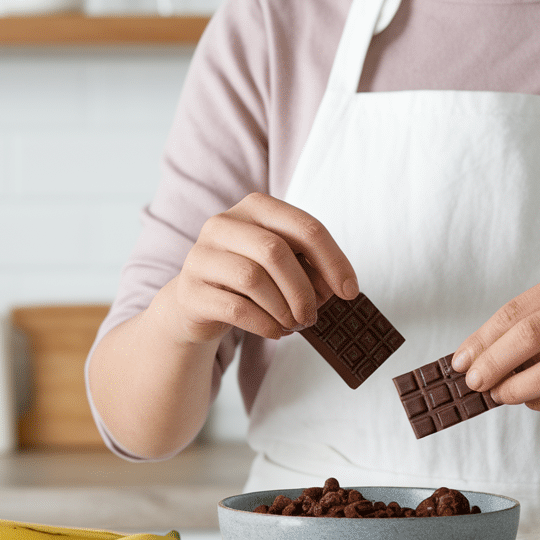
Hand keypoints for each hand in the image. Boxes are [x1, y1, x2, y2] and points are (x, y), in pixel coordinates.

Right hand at [157, 193, 359, 344]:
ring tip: (294, 324)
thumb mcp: (282, 266)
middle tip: (313, 315)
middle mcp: (223, 224)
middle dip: (303, 289)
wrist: (197, 304)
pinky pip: (235, 308)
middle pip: (275, 251)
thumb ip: (309, 267)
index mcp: (255, 208)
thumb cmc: (250, 282)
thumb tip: (337, 287)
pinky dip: (264, 324)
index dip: (333, 260)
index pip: (304, 226)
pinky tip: (275, 331)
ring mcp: (202, 256)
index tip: (349, 291)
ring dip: (283, 309)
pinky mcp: (191, 291)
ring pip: (253, 279)